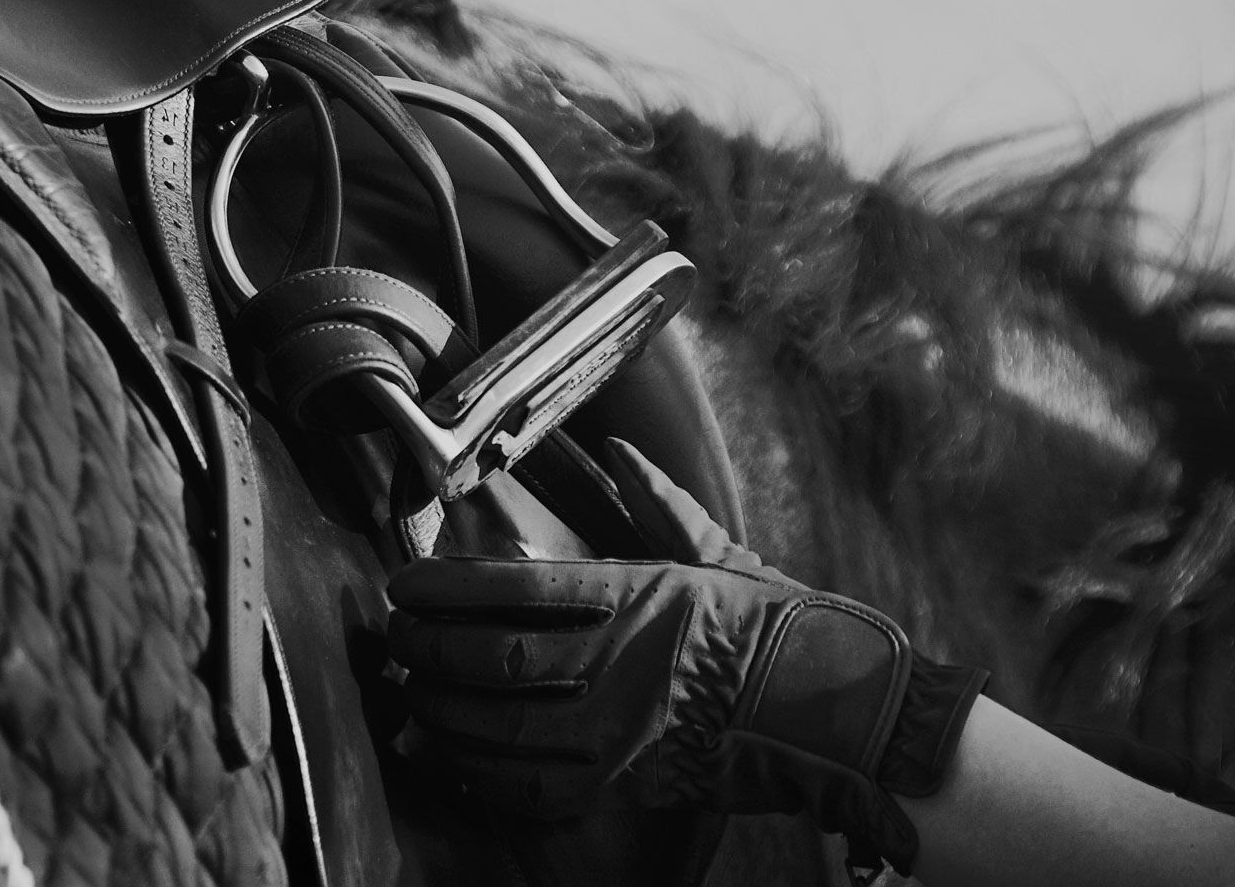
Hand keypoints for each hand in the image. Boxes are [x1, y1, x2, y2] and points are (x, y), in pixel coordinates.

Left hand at [387, 440, 984, 875]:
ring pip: (503, 727)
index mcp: (638, 595)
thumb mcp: (721, 555)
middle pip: (493, 659)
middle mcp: (620, 661)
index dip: (446, 587)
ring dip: (442, 713)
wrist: (842, 714)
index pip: (515, 588)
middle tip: (392, 641)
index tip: (402, 585)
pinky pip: (535, 786)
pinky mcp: (631, 783)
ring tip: (407, 697)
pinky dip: (481, 774)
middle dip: (428, 650)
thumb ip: (658, 504)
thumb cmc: (786, 628)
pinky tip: (448, 757)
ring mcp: (623, 730)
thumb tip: (621, 448)